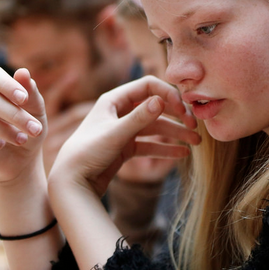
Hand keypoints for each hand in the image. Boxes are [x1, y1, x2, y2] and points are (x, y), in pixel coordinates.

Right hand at [0, 64, 45, 184]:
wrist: (19, 160)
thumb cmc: (26, 128)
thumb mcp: (35, 111)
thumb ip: (31, 92)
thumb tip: (23, 72)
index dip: (6, 84)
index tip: (24, 99)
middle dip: (15, 115)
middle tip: (35, 130)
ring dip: (4, 130)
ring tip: (22, 140)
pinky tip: (0, 146)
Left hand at [49, 76, 199, 197]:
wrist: (72, 183)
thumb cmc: (87, 154)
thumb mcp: (115, 135)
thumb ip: (139, 118)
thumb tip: (161, 99)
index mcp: (113, 101)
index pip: (147, 86)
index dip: (168, 94)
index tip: (184, 109)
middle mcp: (119, 112)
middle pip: (155, 107)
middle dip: (176, 115)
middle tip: (195, 126)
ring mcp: (123, 131)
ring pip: (155, 127)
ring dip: (175, 134)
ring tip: (196, 143)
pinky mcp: (124, 148)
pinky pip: (149, 145)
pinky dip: (165, 148)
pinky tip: (182, 154)